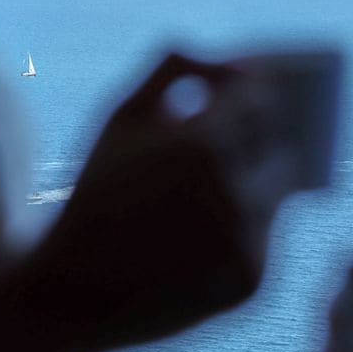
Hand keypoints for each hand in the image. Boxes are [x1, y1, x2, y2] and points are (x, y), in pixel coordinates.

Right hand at [29, 53, 282, 351]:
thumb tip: (242, 60)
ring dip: (259, 176)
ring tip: (241, 165)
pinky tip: (217, 218)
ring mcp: (247, 241)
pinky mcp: (252, 281)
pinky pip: (267, 232)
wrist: (73, 291)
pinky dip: (250, 220)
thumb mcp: (123, 113)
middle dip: (260, 132)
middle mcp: (235, 193)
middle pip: (279, 141)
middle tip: (252, 123)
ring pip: (279, 187)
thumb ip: (178, 68)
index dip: (248, 91)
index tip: (243, 88)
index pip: (259, 96)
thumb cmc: (97, 191)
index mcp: (204, 144)